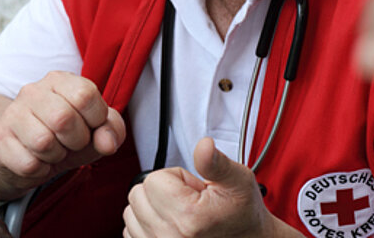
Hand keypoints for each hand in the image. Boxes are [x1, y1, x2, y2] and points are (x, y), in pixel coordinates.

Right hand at [0, 70, 124, 195]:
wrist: (22, 153)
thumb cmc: (64, 137)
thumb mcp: (94, 130)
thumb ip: (111, 130)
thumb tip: (107, 142)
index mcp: (59, 80)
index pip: (85, 94)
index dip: (95, 118)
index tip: (89, 126)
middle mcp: (32, 91)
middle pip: (63, 118)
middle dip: (75, 141)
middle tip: (70, 142)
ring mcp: (12, 114)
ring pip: (43, 143)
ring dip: (55, 156)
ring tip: (52, 151)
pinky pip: (29, 164)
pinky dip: (40, 170)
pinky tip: (36, 160)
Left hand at [123, 138, 289, 237]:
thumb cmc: (242, 213)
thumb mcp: (237, 181)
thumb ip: (215, 162)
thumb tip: (204, 145)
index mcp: (188, 217)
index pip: (153, 180)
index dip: (175, 178)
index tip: (195, 190)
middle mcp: (169, 237)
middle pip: (138, 195)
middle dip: (161, 192)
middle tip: (189, 201)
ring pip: (131, 213)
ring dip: (152, 208)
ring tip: (181, 213)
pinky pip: (131, 230)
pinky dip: (145, 224)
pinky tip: (169, 225)